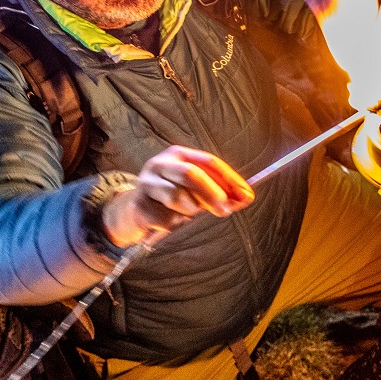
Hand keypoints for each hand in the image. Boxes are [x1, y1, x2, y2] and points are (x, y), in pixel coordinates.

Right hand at [102, 145, 253, 246]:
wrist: (134, 212)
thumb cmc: (171, 199)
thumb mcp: (196, 191)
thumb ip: (220, 193)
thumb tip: (245, 198)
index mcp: (178, 154)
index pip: (209, 162)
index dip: (230, 179)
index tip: (246, 195)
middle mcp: (160, 164)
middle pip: (191, 173)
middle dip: (212, 193)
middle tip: (224, 210)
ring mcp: (146, 183)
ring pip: (177, 196)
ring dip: (190, 210)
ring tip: (188, 214)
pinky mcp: (139, 205)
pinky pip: (165, 218)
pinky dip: (174, 224)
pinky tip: (169, 222)